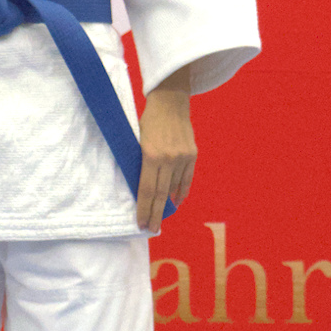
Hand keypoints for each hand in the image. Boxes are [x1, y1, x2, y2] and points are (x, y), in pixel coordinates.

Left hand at [136, 71, 196, 230]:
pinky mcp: (192, 155)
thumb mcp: (137, 141)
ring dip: (166, 204)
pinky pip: (186, 179)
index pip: (146, 190)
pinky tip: (175, 201)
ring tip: (160, 217)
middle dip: (155, 214)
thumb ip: (140, 164)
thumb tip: (141, 189)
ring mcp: (183, 157)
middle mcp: (169, 159)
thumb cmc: (148, 121)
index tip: (141, 223)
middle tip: (151, 229)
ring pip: (173, 187)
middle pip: (161, 194)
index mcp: (151, 155)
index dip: (144, 209)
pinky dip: (180, 192)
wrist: (171, 101)